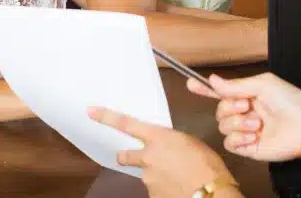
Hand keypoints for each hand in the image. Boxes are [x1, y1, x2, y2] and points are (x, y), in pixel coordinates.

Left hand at [88, 107, 237, 197]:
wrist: (210, 194)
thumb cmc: (207, 165)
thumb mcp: (191, 143)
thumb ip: (172, 142)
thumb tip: (167, 148)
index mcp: (158, 138)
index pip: (126, 124)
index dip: (106, 117)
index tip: (90, 111)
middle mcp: (148, 157)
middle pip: (124, 155)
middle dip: (127, 156)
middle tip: (142, 160)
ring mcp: (148, 178)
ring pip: (144, 174)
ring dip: (154, 175)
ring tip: (175, 178)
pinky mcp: (151, 195)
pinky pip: (154, 190)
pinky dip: (163, 189)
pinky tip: (177, 189)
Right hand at [188, 72, 300, 161]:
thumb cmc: (291, 102)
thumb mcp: (262, 84)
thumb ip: (235, 85)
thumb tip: (213, 80)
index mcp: (249, 95)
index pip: (222, 92)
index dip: (205, 89)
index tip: (190, 84)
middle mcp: (245, 112)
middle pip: (219, 110)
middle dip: (230, 107)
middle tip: (247, 106)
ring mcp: (246, 131)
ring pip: (222, 126)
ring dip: (237, 123)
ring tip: (257, 123)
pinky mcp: (248, 147)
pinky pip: (229, 144)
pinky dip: (239, 138)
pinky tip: (253, 136)